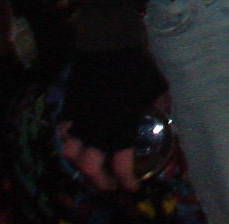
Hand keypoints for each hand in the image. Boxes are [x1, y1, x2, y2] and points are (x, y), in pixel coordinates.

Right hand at [59, 48, 167, 193]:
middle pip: (91, 168)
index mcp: (121, 127)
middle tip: (111, 184)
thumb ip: (159, 106)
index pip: (121, 164)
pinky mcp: (68, 108)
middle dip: (101, 181)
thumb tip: (164, 116)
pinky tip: (79, 144)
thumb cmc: (137, 64)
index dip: (127, 180)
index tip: (133, 186)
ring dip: (82, 167)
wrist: (107, 43)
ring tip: (93, 169)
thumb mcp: (157, 86)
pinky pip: (63, 134)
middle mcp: (96, 130)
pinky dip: (70, 143)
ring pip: (72, 155)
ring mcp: (79, 120)